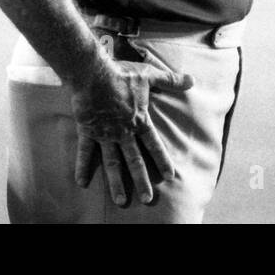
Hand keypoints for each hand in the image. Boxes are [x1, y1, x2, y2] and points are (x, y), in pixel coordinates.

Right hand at [70, 58, 192, 206]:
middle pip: (135, 161)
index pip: (154, 144)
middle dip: (142, 181)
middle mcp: (123, 132)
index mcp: (139, 120)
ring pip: (113, 163)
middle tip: (147, 199)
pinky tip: (82, 183)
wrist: (93, 73)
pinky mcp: (88, 132)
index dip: (162, 159)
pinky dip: (83, 167)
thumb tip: (192, 80)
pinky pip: (85, 153)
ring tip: (121, 201)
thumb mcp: (150, 76)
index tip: (170, 176)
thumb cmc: (122, 74)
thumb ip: (171, 80)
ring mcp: (105, 135)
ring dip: (116, 183)